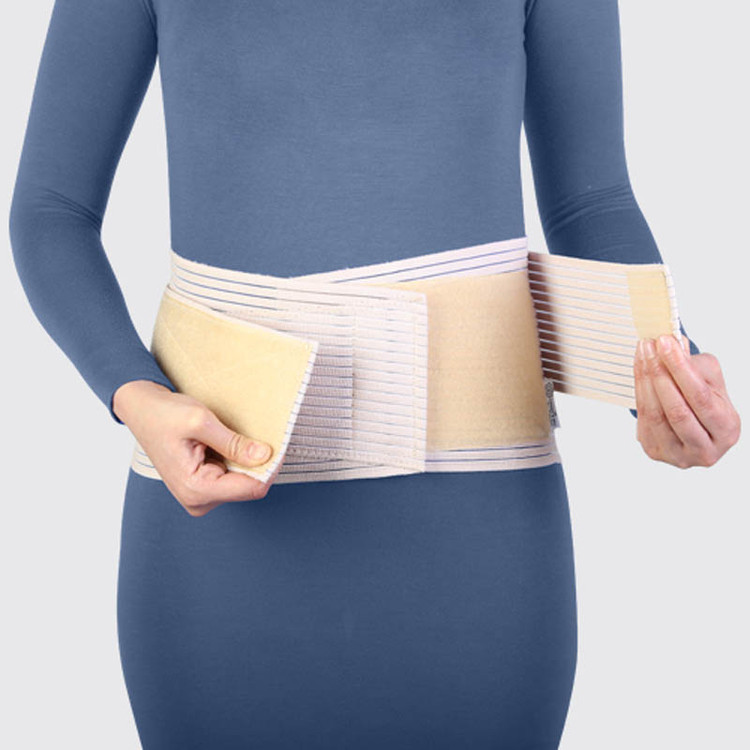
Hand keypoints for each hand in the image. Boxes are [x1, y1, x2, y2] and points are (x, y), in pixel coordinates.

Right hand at [113, 380, 279, 515]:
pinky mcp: (204, 488)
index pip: (251, 488)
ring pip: (244, 483)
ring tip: (233, 437)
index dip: (270, 467)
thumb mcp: (201, 421)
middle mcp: (198, 500)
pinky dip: (238, 461)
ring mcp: (201, 496)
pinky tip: (228, 444)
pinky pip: (234, 478)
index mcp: (196, 489)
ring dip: (247, 461)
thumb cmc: (164, 414)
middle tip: (257, 435)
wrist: (142, 410)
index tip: (278, 445)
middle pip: (249, 487)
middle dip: (258, 464)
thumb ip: (234, 443)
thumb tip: (264, 456)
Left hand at [633, 335, 739, 467]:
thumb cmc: (706, 401)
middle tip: (650, 346)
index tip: (666, 343)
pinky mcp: (655, 451)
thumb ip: (695, 364)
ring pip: (656, 415)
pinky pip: (643, 419)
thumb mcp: (711, 381)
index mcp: (727, 430)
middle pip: (677, 410)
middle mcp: (704, 450)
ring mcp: (677, 455)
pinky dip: (639, 391)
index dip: (680, 368)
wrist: (694, 426)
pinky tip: (640, 370)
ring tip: (643, 353)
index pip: (700, 397)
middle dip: (660, 373)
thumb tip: (674, 344)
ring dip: (645, 380)